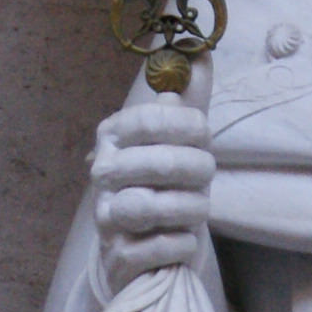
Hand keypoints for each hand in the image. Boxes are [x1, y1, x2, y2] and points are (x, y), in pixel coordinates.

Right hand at [92, 84, 214, 291]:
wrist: (146, 254)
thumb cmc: (166, 188)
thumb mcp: (180, 143)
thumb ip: (189, 103)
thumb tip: (201, 55)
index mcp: (114, 137)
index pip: (149, 119)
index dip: (186, 126)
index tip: (205, 135)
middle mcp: (103, 173)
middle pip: (156, 162)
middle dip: (195, 170)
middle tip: (207, 176)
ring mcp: (106, 216)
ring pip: (149, 206)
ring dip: (188, 208)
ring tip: (199, 208)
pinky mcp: (117, 256)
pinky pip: (155, 247)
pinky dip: (179, 244)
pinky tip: (185, 239)